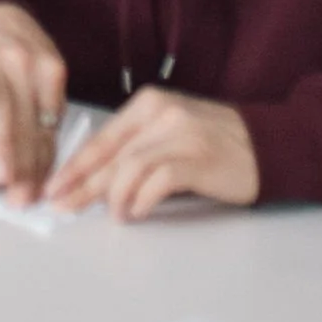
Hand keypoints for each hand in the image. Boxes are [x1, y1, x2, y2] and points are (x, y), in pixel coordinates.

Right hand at [0, 0, 69, 203]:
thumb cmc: (17, 51)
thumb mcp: (42, 73)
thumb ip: (44, 112)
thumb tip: (44, 169)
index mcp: (51, 71)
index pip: (49, 126)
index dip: (45, 163)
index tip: (41, 193)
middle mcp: (25, 63)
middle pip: (27, 123)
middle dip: (25, 165)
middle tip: (21, 198)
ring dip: (1, 145)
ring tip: (1, 177)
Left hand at [47, 88, 257, 220]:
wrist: (267, 145)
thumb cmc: (213, 143)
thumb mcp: (168, 134)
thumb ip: (136, 148)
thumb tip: (94, 179)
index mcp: (147, 105)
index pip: (101, 138)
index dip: (75, 165)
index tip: (54, 186)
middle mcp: (160, 113)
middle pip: (111, 154)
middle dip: (82, 184)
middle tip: (62, 205)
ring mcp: (180, 133)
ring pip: (130, 166)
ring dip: (113, 196)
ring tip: (113, 216)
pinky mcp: (200, 157)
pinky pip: (159, 179)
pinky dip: (142, 198)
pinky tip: (136, 211)